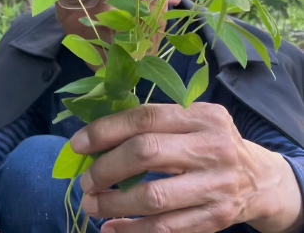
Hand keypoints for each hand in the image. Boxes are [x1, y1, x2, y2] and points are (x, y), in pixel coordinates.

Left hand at [70, 103, 301, 232]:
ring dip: (112, 204)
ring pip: (152, 197)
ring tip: (91, 204)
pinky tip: (112, 228)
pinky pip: (165, 228)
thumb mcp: (192, 122)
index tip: (78, 145)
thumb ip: (153, 124)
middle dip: (106, 169)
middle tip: (86, 181)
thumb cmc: (211, 145)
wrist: (259, 179)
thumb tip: (95, 136)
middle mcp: (211, 148)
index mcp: (201, 117)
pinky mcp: (215, 217)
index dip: (105, 131)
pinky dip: (132, 230)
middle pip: (146, 153)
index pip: (145, 117)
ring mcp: (215, 185)